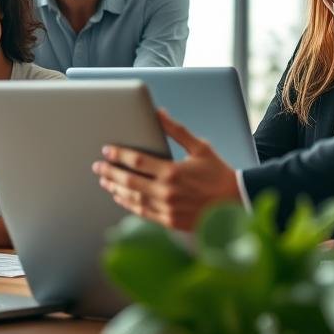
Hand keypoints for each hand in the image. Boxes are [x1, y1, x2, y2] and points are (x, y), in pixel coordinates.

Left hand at [92, 109, 240, 230]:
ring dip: (116, 188)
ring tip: (104, 180)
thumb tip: (158, 113)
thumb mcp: (200, 147)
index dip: (119, 155)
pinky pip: (142, 212)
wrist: (235, 203)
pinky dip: (128, 204)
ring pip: (133, 198)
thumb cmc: (218, 173)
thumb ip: (176, 131)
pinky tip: (120, 196)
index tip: (107, 150)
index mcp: (173, 172)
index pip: (137, 161)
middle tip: (97, 166)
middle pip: (129, 181)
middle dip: (110, 172)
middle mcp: (167, 192)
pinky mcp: (169, 221)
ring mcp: (167, 209)